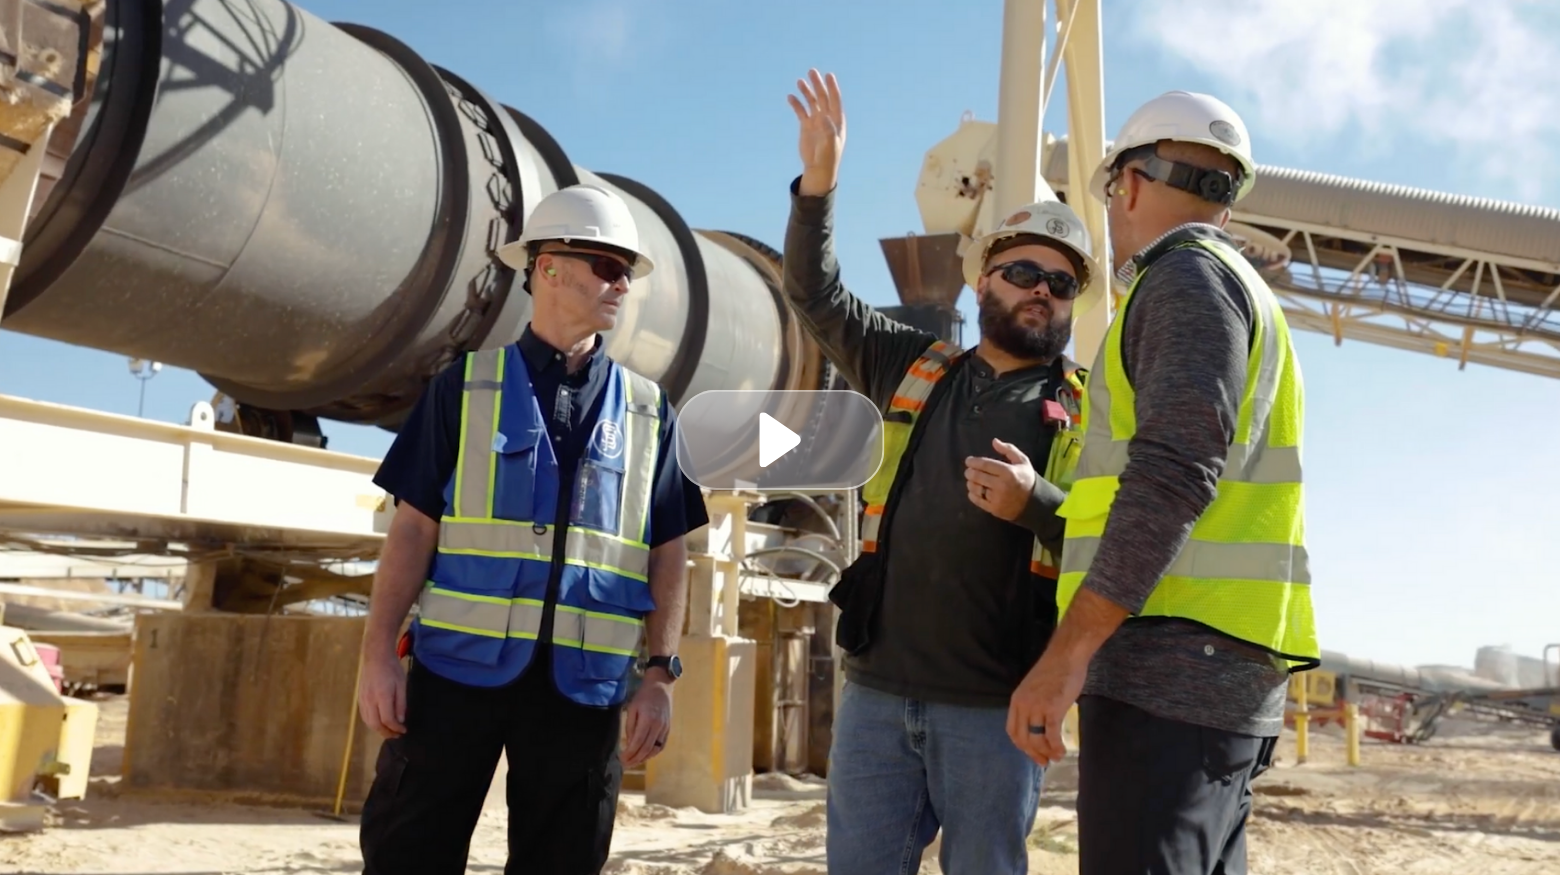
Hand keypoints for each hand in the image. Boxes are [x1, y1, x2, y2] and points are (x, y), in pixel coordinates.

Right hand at [358, 649, 406, 738]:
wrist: (375, 656)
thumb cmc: (392, 668)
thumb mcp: (401, 685)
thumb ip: (401, 703)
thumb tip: (400, 720)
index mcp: (382, 696)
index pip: (388, 719)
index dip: (396, 728)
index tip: (404, 730)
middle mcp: (370, 700)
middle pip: (376, 724)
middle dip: (386, 733)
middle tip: (397, 735)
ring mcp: (362, 700)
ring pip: (368, 722)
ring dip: (378, 730)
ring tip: (389, 731)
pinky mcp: (359, 698)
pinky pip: (364, 715)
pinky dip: (372, 723)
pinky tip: (379, 723)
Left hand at [621, 677, 672, 767]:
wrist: (661, 687)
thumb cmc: (643, 696)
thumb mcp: (632, 708)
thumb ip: (630, 726)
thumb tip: (629, 743)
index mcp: (648, 719)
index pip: (638, 741)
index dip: (630, 753)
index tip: (621, 759)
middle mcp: (658, 726)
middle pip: (646, 748)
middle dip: (635, 759)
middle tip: (625, 764)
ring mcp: (665, 728)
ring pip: (655, 749)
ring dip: (644, 758)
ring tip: (634, 762)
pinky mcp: (668, 729)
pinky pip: (661, 745)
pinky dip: (653, 753)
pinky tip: (645, 756)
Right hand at [787, 69, 845, 195]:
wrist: (818, 168)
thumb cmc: (828, 158)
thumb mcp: (830, 145)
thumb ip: (828, 131)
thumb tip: (824, 117)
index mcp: (837, 120)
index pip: (835, 99)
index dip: (832, 87)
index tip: (829, 75)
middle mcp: (827, 117)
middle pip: (822, 97)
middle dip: (818, 84)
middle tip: (812, 71)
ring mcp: (816, 121)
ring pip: (811, 102)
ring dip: (806, 91)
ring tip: (799, 81)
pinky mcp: (806, 126)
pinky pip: (801, 111)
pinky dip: (796, 104)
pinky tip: (790, 97)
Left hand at [966, 438, 1037, 520]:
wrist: (1034, 503)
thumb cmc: (1026, 479)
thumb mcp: (1022, 461)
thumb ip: (1008, 449)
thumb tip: (994, 441)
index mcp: (1008, 472)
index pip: (985, 465)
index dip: (973, 462)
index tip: (968, 461)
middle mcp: (1001, 485)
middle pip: (977, 476)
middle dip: (969, 472)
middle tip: (968, 471)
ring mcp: (997, 498)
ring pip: (976, 488)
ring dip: (970, 483)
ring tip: (971, 480)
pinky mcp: (994, 509)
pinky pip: (978, 500)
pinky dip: (972, 494)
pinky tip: (973, 491)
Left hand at [1006, 647, 1087, 765]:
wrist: (1066, 656)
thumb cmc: (1055, 670)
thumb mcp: (1034, 689)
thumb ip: (1033, 705)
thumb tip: (1039, 725)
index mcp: (1017, 701)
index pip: (1013, 731)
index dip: (1022, 746)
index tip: (1033, 752)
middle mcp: (1023, 705)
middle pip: (1023, 739)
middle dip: (1034, 754)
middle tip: (1044, 761)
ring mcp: (1037, 707)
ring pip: (1036, 740)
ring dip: (1046, 753)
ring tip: (1056, 757)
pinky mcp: (1053, 709)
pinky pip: (1051, 735)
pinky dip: (1056, 747)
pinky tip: (1062, 751)